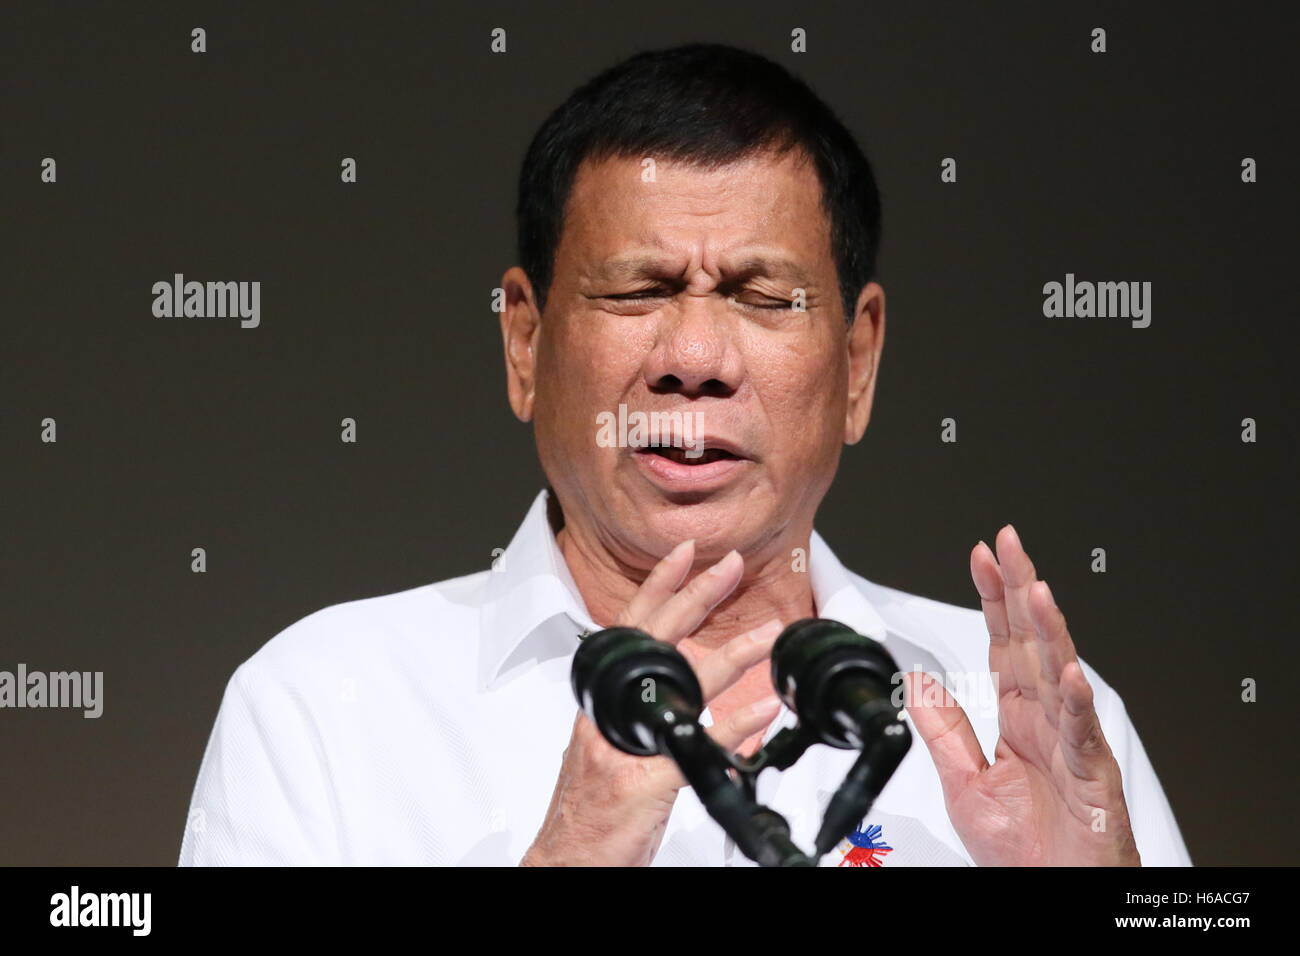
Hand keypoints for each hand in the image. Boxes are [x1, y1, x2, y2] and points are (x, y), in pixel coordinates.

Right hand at [520, 540, 782, 866]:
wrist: (567, 860)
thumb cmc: (591, 807)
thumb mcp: (614, 746)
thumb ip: (652, 715)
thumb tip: (703, 694)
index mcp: (603, 698)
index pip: (630, 626)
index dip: (657, 586)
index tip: (684, 551)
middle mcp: (609, 713)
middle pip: (654, 640)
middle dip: (694, 595)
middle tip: (729, 563)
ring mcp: (624, 746)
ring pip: (681, 688)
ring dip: (731, 656)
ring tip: (768, 635)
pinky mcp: (644, 785)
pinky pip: (695, 749)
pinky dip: (732, 728)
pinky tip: (762, 711)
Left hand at [903, 524, 1140, 865]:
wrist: (1054, 893)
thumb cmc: (1024, 849)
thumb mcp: (963, 782)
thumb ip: (943, 730)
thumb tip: (916, 681)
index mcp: (1018, 717)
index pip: (1003, 643)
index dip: (993, 598)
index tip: (981, 556)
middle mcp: (1047, 720)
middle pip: (1032, 642)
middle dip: (1020, 589)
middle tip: (1009, 544)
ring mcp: (1072, 743)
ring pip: (1060, 675)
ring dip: (1048, 632)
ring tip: (1036, 591)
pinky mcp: (1091, 777)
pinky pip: (1083, 735)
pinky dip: (1078, 704)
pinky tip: (1071, 673)